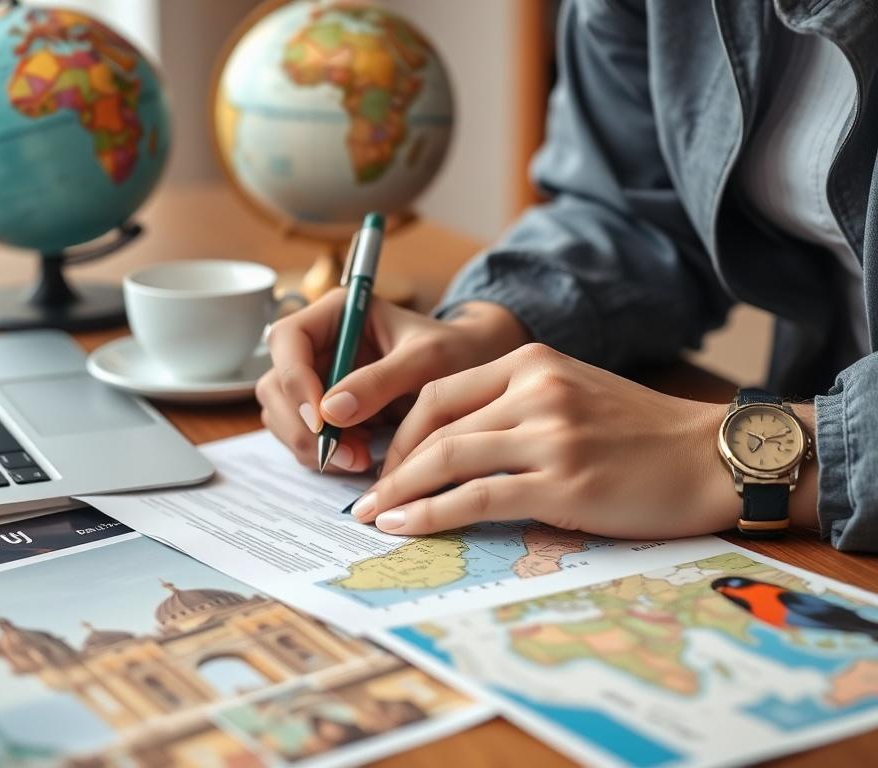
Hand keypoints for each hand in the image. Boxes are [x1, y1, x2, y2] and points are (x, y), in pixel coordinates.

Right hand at [256, 291, 530, 471]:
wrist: (475, 375)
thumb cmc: (456, 352)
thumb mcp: (426, 360)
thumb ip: (380, 380)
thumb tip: (331, 411)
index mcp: (336, 313)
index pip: (287, 339)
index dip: (296, 380)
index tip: (323, 418)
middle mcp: (318, 344)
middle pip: (276, 385)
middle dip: (303, 425)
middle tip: (342, 454)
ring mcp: (318, 380)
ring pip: (284, 417)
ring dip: (313, 445)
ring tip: (360, 458)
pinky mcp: (326, 412)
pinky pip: (306, 437)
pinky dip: (326, 454)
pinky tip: (362, 457)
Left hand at [351, 343, 740, 538]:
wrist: (711, 456)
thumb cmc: (642, 431)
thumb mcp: (572, 393)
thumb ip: (514, 406)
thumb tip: (450, 448)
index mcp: (530, 361)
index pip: (440, 392)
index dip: (402, 432)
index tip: (388, 465)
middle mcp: (535, 389)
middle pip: (435, 425)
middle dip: (392, 466)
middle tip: (369, 499)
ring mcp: (549, 434)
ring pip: (447, 460)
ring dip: (401, 492)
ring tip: (375, 517)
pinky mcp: (563, 482)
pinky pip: (477, 497)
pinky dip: (433, 514)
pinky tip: (407, 526)